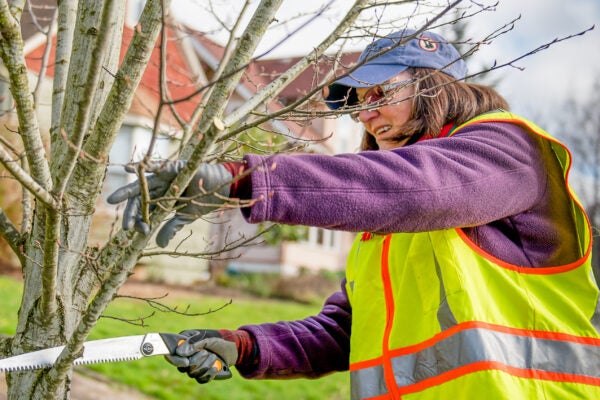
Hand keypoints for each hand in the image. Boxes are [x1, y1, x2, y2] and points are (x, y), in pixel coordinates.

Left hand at [106, 160, 230, 246]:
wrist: (219, 187)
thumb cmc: (203, 201)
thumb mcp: (185, 217)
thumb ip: (171, 228)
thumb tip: (159, 245)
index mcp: (160, 201)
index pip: (145, 212)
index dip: (141, 221)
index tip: (141, 232)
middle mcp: (158, 189)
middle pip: (139, 199)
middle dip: (131, 212)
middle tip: (125, 226)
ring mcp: (163, 178)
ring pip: (142, 185)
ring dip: (127, 192)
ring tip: (113, 199)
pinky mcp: (171, 168)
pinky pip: (155, 166)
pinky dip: (143, 167)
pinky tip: (129, 169)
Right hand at [165, 330, 237, 383]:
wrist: (229, 347)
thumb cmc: (215, 338)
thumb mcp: (205, 337)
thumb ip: (192, 343)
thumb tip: (180, 353)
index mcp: (183, 345)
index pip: (171, 356)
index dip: (176, 361)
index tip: (186, 361)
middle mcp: (185, 358)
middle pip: (182, 367)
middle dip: (196, 360)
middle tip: (206, 352)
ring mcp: (193, 367)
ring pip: (192, 374)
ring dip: (205, 365)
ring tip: (213, 356)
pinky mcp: (201, 375)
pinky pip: (201, 379)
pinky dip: (209, 373)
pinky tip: (215, 366)